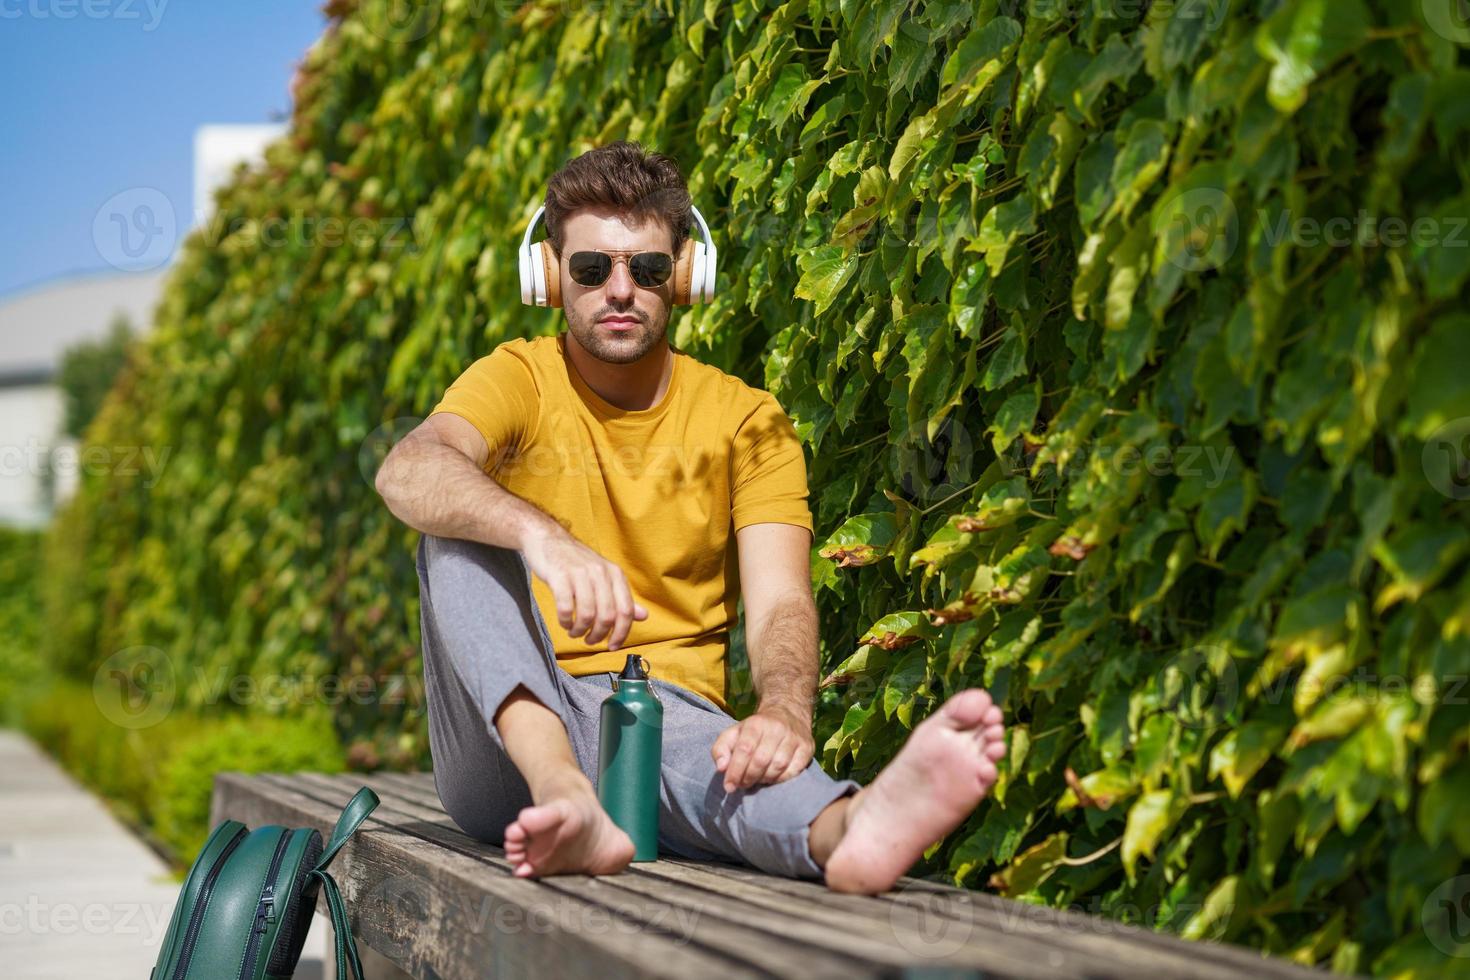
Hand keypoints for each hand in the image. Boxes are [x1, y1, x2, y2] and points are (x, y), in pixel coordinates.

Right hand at [520, 527, 648, 649]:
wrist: (548, 539)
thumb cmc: (576, 563)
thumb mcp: (604, 576)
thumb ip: (622, 597)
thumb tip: (643, 616)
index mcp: (615, 574)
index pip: (626, 610)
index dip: (621, 633)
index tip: (612, 646)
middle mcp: (601, 573)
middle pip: (607, 616)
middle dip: (598, 635)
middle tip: (589, 640)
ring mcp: (580, 574)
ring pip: (587, 614)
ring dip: (580, 630)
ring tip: (575, 632)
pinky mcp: (559, 576)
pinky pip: (565, 608)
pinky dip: (565, 621)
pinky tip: (565, 622)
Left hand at [710, 704, 813, 792]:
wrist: (788, 713)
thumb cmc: (756, 729)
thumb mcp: (734, 733)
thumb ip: (721, 749)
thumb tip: (721, 768)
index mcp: (756, 723)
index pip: (745, 750)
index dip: (735, 771)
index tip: (729, 786)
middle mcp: (777, 728)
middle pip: (761, 761)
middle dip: (748, 778)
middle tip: (742, 784)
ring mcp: (794, 738)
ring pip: (778, 767)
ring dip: (764, 780)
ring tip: (757, 780)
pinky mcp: (807, 748)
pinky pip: (793, 771)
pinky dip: (780, 779)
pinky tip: (772, 778)